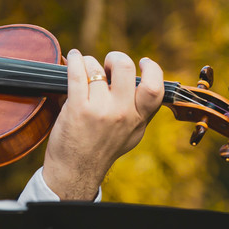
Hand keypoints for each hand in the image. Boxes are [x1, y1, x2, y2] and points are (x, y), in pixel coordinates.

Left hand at [42, 49, 163, 199]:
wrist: (76, 170)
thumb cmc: (102, 150)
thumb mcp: (131, 134)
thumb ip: (140, 111)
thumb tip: (144, 82)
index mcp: (138, 119)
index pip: (155, 88)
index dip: (152, 68)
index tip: (142, 62)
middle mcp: (122, 114)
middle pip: (125, 67)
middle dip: (116, 58)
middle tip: (108, 64)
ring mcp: (100, 111)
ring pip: (96, 68)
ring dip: (89, 62)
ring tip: (85, 68)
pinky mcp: (77, 109)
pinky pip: (77, 74)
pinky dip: (75, 60)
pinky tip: (73, 57)